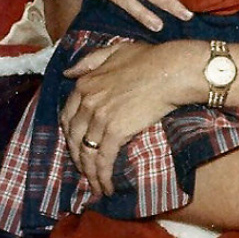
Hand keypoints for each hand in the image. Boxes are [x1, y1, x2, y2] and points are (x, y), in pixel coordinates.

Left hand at [60, 40, 185, 195]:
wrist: (171, 71)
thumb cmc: (149, 59)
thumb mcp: (114, 50)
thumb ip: (89, 61)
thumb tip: (68, 73)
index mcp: (85, 83)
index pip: (67, 115)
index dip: (70, 134)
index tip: (76, 144)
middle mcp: (87, 101)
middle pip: (74, 137)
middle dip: (77, 157)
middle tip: (84, 170)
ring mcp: (100, 118)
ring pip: (86, 152)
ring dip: (89, 173)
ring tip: (95, 186)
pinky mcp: (115, 132)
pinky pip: (103, 159)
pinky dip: (102, 176)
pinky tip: (106, 187)